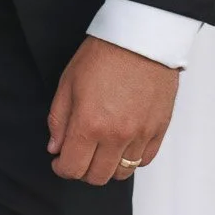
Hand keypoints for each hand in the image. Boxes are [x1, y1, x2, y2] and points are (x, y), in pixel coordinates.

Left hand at [47, 36, 179, 184]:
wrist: (141, 38)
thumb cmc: (103, 54)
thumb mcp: (68, 83)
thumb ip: (59, 120)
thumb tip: (55, 148)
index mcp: (89, 125)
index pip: (73, 168)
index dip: (62, 168)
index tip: (59, 162)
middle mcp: (117, 136)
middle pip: (97, 176)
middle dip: (82, 171)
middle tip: (78, 156)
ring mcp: (141, 134)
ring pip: (123, 172)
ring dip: (108, 167)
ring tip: (101, 151)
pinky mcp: (159, 129)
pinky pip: (146, 159)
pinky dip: (132, 159)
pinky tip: (122, 146)